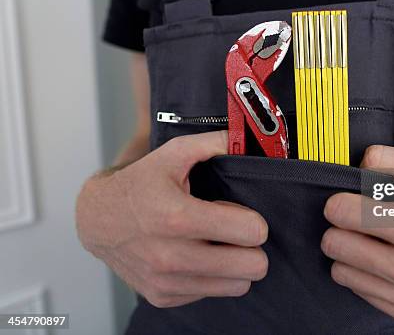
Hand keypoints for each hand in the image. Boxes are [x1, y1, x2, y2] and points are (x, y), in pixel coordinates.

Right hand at [76, 131, 268, 307]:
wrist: (97, 219)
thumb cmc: (139, 185)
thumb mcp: (174, 154)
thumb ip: (214, 143)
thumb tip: (246, 138)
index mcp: (178, 216)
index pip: (251, 232)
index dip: (255, 222)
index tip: (244, 216)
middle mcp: (171, 255)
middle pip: (252, 266)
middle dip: (253, 248)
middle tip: (238, 234)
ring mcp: (166, 281)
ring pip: (238, 285)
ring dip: (236, 265)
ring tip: (220, 244)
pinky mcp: (163, 296)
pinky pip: (213, 292)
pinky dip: (213, 277)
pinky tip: (199, 256)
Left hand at [321, 146, 393, 324]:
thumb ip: (390, 159)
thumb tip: (358, 168)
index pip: (341, 213)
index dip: (340, 202)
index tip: (348, 201)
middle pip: (333, 245)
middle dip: (341, 228)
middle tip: (358, 222)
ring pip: (340, 271)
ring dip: (350, 253)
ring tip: (373, 241)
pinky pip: (359, 292)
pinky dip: (366, 275)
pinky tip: (386, 261)